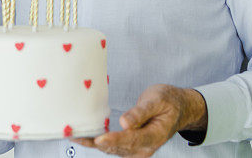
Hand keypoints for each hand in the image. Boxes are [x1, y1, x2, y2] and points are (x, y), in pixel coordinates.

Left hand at [73, 84, 206, 156]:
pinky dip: (97, 142)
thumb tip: (125, 123)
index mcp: (155, 136)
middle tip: (75, 134)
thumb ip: (141, 112)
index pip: (132, 140)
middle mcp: (145, 148)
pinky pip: (112, 146)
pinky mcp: (130, 147)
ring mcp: (137, 150)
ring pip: (112, 149)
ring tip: (73, 135)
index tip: (98, 138)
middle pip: (118, 148)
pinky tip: (82, 136)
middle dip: (96, 143)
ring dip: (93, 144)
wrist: (178, 109)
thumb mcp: (157, 101)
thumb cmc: (168, 101)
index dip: (114, 140)